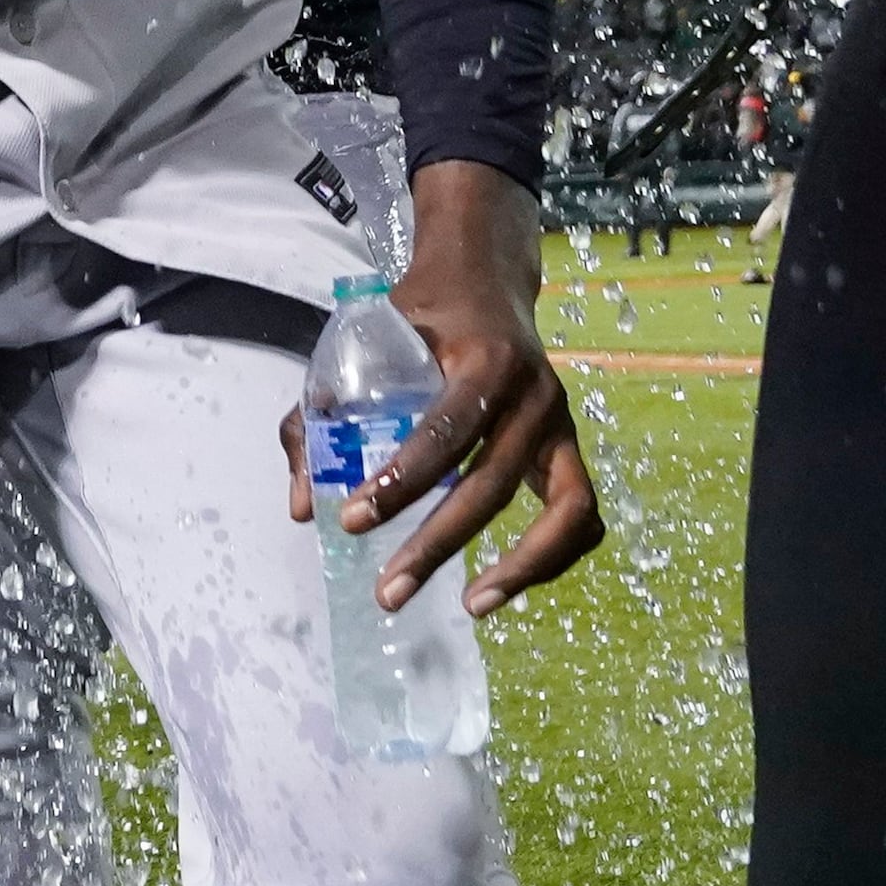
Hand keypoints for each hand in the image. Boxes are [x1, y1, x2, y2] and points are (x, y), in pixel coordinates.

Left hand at [280, 161, 602, 616]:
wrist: (487, 278)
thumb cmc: (421, 314)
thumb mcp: (366, 340)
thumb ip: (322, 412)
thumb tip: (304, 506)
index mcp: (485, 360)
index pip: (444, 432)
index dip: (401, 483)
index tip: (353, 521)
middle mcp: (535, 394)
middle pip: (492, 484)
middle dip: (438, 545)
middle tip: (389, 592)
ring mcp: (562, 424)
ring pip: (564, 511)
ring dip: (521, 568)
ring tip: (471, 608)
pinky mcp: (571, 449)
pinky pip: (581, 516)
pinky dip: (552, 557)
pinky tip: (505, 585)